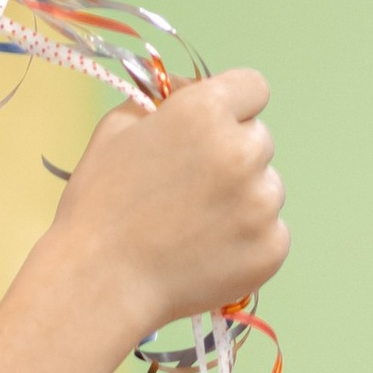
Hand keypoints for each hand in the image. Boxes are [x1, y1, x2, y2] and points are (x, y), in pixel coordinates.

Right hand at [49, 72, 288, 336]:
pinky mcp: (271, 249)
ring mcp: (262, 204)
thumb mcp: (117, 128)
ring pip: (268, 189)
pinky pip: (272, 234)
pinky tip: (207, 253)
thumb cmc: (99, 205)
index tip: (215, 130)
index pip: (254, 88)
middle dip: (234, 157)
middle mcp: (243, 151)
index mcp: (207, 111)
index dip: (233, 107)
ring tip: (195, 227)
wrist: (100, 283)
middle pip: (259, 141)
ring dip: (243, 201)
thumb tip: (191, 90)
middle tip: (192, 190)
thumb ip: (164, 98)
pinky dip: (248, 243)